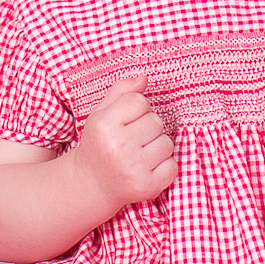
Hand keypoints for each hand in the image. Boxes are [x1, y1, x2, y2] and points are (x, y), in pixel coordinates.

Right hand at [71, 76, 177, 210]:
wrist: (92, 184)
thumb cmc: (99, 144)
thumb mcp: (101, 114)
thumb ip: (121, 91)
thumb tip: (144, 77)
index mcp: (104, 125)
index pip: (140, 101)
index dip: (137, 110)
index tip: (126, 122)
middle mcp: (118, 147)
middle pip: (156, 121)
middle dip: (148, 128)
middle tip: (132, 141)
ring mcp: (134, 168)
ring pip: (167, 143)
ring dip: (157, 147)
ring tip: (139, 155)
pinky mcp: (147, 186)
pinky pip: (172, 165)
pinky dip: (164, 166)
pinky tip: (146, 168)